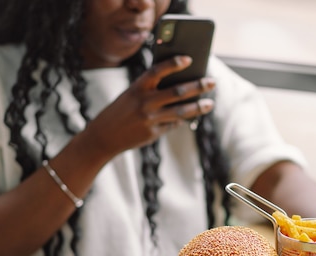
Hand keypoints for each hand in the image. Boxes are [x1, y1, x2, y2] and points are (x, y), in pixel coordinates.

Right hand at [84, 55, 215, 158]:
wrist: (103, 136)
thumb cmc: (121, 110)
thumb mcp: (131, 95)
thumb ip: (151, 89)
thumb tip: (180, 85)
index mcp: (137, 88)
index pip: (158, 71)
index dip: (173, 63)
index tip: (189, 59)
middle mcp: (144, 102)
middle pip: (177, 92)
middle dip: (198, 86)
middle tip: (213, 82)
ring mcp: (149, 119)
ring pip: (181, 112)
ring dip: (198, 107)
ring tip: (210, 104)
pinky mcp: (153, 133)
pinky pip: (172, 124)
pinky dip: (182, 120)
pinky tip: (190, 117)